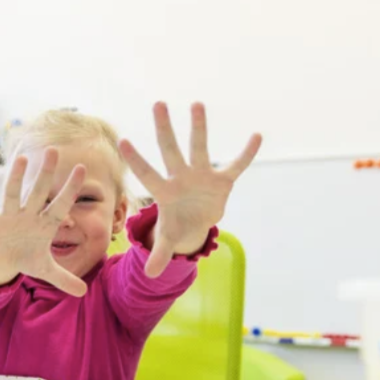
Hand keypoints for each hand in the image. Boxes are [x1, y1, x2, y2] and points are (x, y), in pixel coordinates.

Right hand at [0, 148, 88, 296]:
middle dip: (45, 173)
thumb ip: (64, 279)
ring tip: (21, 159)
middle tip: (54, 151)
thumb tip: (84, 293)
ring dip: (16, 177)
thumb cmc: (27, 257)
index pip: (61, 204)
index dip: (71, 189)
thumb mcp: (45, 270)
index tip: (83, 169)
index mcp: (45, 224)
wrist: (3, 260)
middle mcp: (29, 215)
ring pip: (13, 194)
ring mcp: (10, 216)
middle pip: (38, 191)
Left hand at [119, 102, 261, 277]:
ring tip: (196, 103)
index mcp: (164, 191)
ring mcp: (201, 176)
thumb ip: (159, 253)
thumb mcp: (167, 239)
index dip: (136, 160)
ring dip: (199, 127)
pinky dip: (246, 153)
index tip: (123, 141)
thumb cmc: (176, 225)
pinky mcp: (222, 180)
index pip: (147, 173)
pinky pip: (236, 165)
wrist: (196, 221)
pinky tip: (257, 136)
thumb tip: (148, 276)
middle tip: (158, 103)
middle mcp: (180, 177)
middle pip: (170, 150)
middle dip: (164, 129)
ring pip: (200, 147)